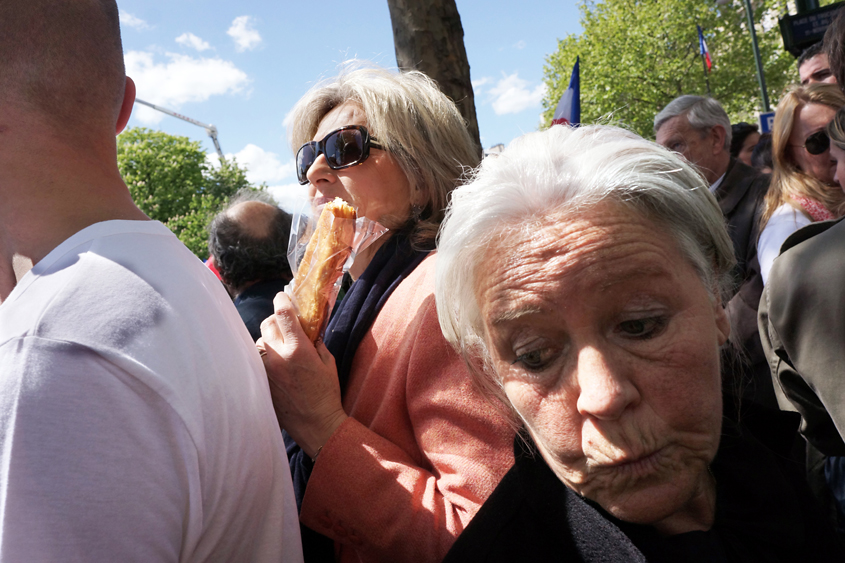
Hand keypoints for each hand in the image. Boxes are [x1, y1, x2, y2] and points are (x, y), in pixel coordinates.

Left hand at [259, 292, 346, 457]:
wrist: (315, 424)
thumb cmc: (326, 394)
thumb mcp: (328, 362)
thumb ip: (316, 341)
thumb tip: (307, 327)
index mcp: (298, 350)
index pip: (283, 314)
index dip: (282, 301)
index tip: (283, 297)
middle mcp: (278, 358)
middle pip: (267, 324)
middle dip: (276, 320)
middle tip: (285, 325)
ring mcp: (265, 371)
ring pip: (259, 342)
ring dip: (268, 340)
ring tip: (280, 348)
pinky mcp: (259, 382)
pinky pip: (256, 360)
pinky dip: (263, 357)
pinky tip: (274, 363)